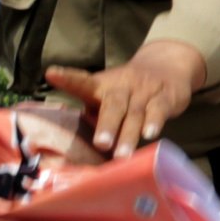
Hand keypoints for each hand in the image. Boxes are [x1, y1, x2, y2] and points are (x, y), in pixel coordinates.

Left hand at [41, 41, 210, 156]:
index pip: (82, 81)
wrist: (168, 65)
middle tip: (100, 144)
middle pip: (113, 105)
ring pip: (135, 112)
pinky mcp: (165, 96)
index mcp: (101, 85)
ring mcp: (144, 90)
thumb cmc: (127, 92)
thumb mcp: (107, 97)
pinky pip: (158, 109)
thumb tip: (76, 152)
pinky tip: (149, 135)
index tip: (51, 74)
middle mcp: (121, 86)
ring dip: (128, 135)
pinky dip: (154, 122)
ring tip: (121, 155)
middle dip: (107, 125)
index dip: (68, 79)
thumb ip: (95, 117)